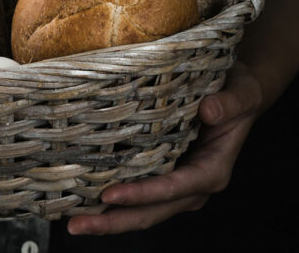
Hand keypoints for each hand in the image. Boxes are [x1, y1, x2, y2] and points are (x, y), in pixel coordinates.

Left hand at [68, 61, 262, 235]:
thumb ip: (230, 103)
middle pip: (151, 212)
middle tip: (77, 224)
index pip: (173, 189)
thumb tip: (208, 109)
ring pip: (141, 210)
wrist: (236, 94)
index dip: (142, 194)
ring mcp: (175, 184)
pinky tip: (85, 200)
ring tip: (75, 221)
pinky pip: (137, 194)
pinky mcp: (162, 174)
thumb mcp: (241, 94)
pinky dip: (113, 202)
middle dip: (114, 221)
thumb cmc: (239, 95)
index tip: (110, 195)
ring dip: (108, 218)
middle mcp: (192, 185)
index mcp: (211, 171)